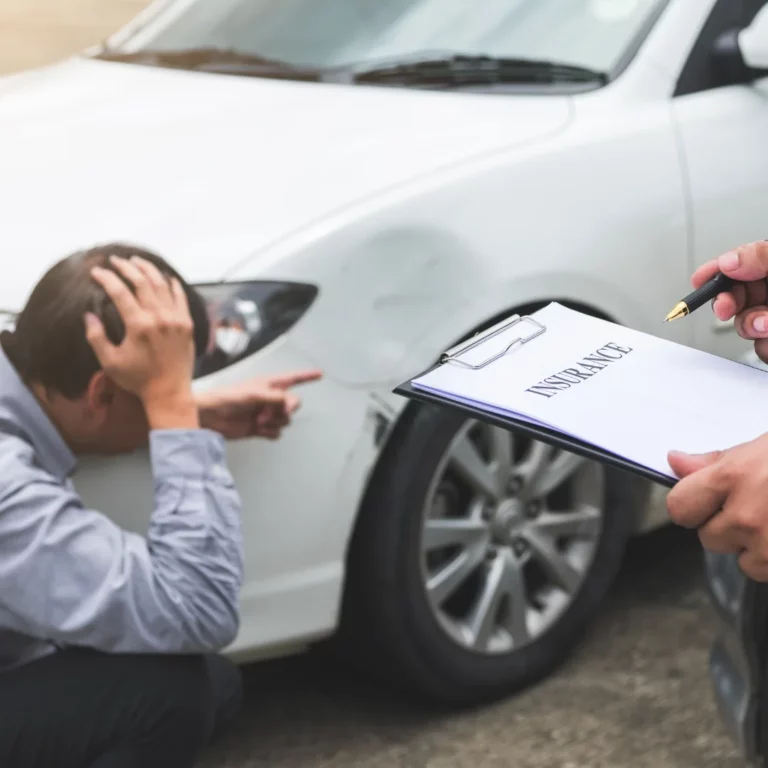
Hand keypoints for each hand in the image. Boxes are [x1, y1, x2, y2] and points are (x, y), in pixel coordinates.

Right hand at [87, 255, 197, 428]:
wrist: (169, 392)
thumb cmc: (138, 379)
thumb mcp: (110, 362)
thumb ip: (96, 337)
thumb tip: (88, 315)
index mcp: (139, 326)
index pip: (120, 292)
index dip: (106, 278)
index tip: (96, 271)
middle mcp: (159, 318)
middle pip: (142, 282)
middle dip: (127, 267)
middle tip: (115, 260)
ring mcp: (176, 320)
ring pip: (163, 286)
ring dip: (149, 270)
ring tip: (137, 261)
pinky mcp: (188, 325)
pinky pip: (181, 298)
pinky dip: (173, 285)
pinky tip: (166, 277)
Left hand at [197, 370, 322, 439]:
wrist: (209, 418)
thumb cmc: (225, 398)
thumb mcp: (252, 394)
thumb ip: (273, 397)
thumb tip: (288, 401)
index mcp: (268, 385)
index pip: (292, 379)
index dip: (307, 376)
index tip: (319, 374)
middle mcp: (270, 399)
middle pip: (293, 404)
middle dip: (285, 409)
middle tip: (273, 412)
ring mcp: (266, 414)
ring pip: (285, 420)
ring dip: (274, 422)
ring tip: (258, 420)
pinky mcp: (261, 429)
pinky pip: (277, 433)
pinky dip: (270, 433)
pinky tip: (259, 430)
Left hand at [666, 435, 767, 580]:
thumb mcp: (759, 448)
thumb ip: (714, 462)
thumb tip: (675, 461)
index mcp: (733, 477)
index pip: (679, 507)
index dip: (690, 507)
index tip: (703, 504)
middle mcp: (746, 514)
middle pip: (709, 538)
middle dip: (728, 528)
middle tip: (757, 508)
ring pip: (743, 562)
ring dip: (756, 549)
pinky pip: (767, 572)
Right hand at [692, 240, 767, 361]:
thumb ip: (761, 256)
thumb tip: (729, 262)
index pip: (738, 266)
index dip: (716, 272)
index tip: (699, 279)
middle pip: (736, 297)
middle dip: (727, 303)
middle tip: (725, 307)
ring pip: (745, 326)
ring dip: (751, 327)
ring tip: (767, 324)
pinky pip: (760, 350)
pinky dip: (766, 348)